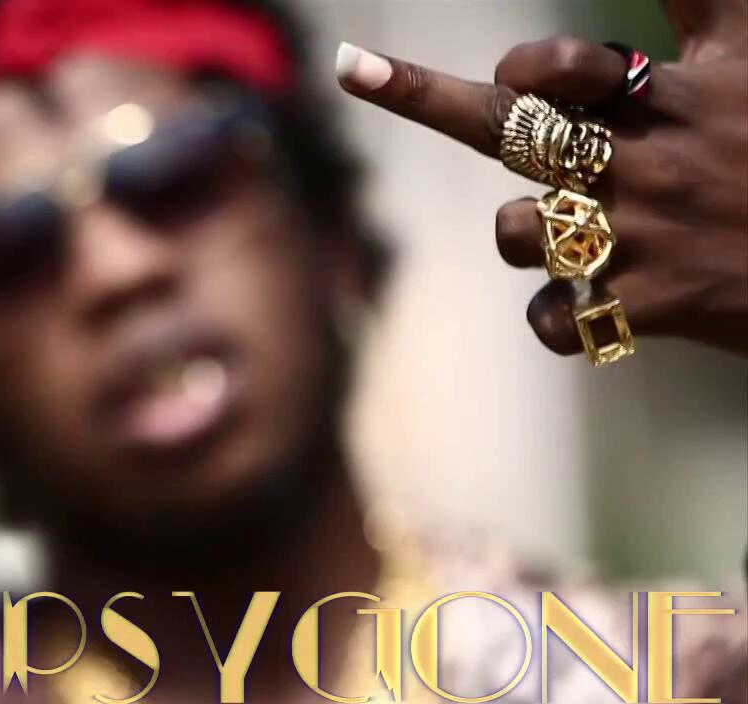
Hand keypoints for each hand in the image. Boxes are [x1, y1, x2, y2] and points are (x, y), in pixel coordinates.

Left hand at [336, 0, 747, 356]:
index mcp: (663, 100)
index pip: (564, 68)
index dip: (525, 65)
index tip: (508, 69)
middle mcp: (639, 164)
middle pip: (509, 129)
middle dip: (423, 95)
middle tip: (356, 67)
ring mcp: (641, 238)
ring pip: (518, 230)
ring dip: (524, 231)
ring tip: (575, 229)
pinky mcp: (650, 306)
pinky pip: (556, 320)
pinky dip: (555, 318)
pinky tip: (581, 304)